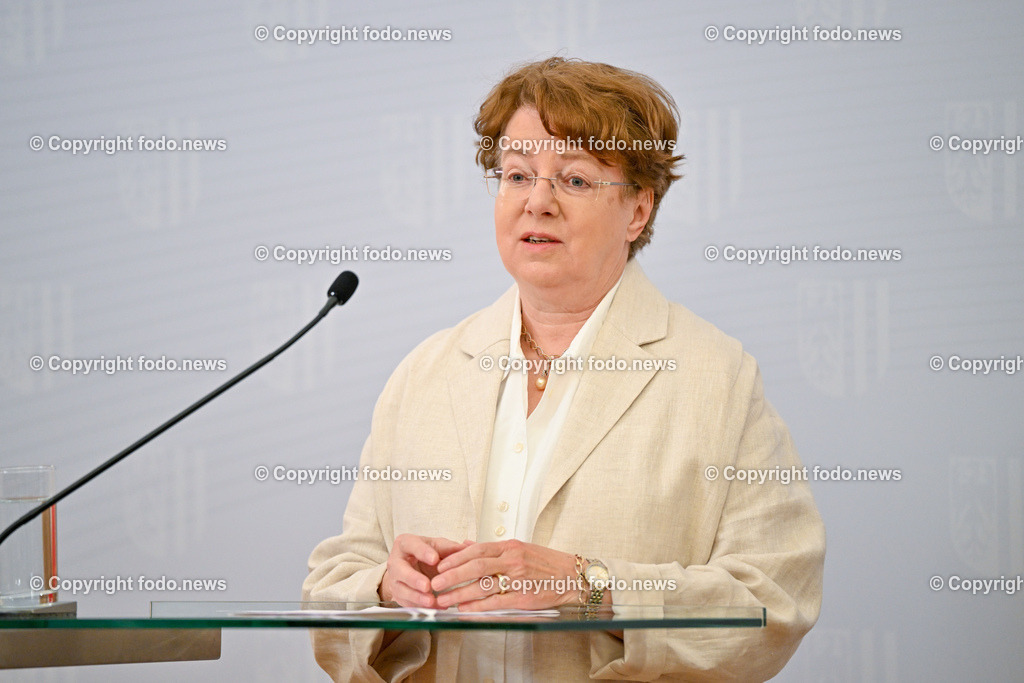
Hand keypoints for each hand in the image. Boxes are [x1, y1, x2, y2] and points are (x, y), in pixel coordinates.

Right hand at [379, 534, 470, 607]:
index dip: (422, 552)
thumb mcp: (437, 546)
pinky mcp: (398, 594)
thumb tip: (468, 547)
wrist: (413, 566)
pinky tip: (434, 607)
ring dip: (417, 597)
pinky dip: (420, 606)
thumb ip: (450, 547)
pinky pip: (407, 602)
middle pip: (400, 570)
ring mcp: (394, 579)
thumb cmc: (426, 553)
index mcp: (405, 543)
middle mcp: (396, 561)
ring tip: (431, 601)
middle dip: (413, 579)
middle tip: (427, 586)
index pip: (412, 545)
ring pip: (401, 589)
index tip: (434, 559)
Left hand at [430, 539, 579, 610]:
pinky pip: (496, 602)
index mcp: (510, 546)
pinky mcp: (524, 597)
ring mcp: (518, 579)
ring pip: (483, 585)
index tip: (440, 565)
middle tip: (435, 583)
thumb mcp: (520, 548)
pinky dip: (478, 606)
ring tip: (444, 600)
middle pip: (476, 566)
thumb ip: (493, 548)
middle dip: (452, 576)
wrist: (573, 576)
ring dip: (460, 594)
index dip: (456, 558)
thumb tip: (467, 544)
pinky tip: (465, 610)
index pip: (477, 549)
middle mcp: (513, 560)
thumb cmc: (546, 563)